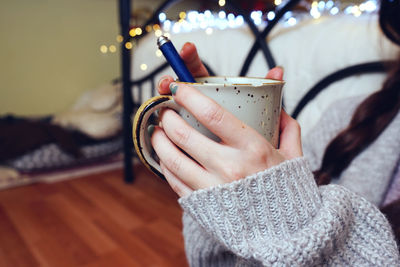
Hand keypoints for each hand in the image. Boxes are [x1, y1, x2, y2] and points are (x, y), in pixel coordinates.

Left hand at [152, 43, 302, 196]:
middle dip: (168, 116)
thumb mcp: (294, 155)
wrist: (282, 233)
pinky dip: (165, 163)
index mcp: (253, 149)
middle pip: (185, 134)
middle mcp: (231, 168)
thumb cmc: (285, 190)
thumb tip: (278, 105)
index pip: (213, 114)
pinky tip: (165, 154)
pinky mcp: (201, 205)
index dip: (190, 96)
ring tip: (157, 130)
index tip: (179, 87)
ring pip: (173, 158)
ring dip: (159, 139)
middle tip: (165, 109)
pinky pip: (174, 180)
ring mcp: (213, 188)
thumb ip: (287, 126)